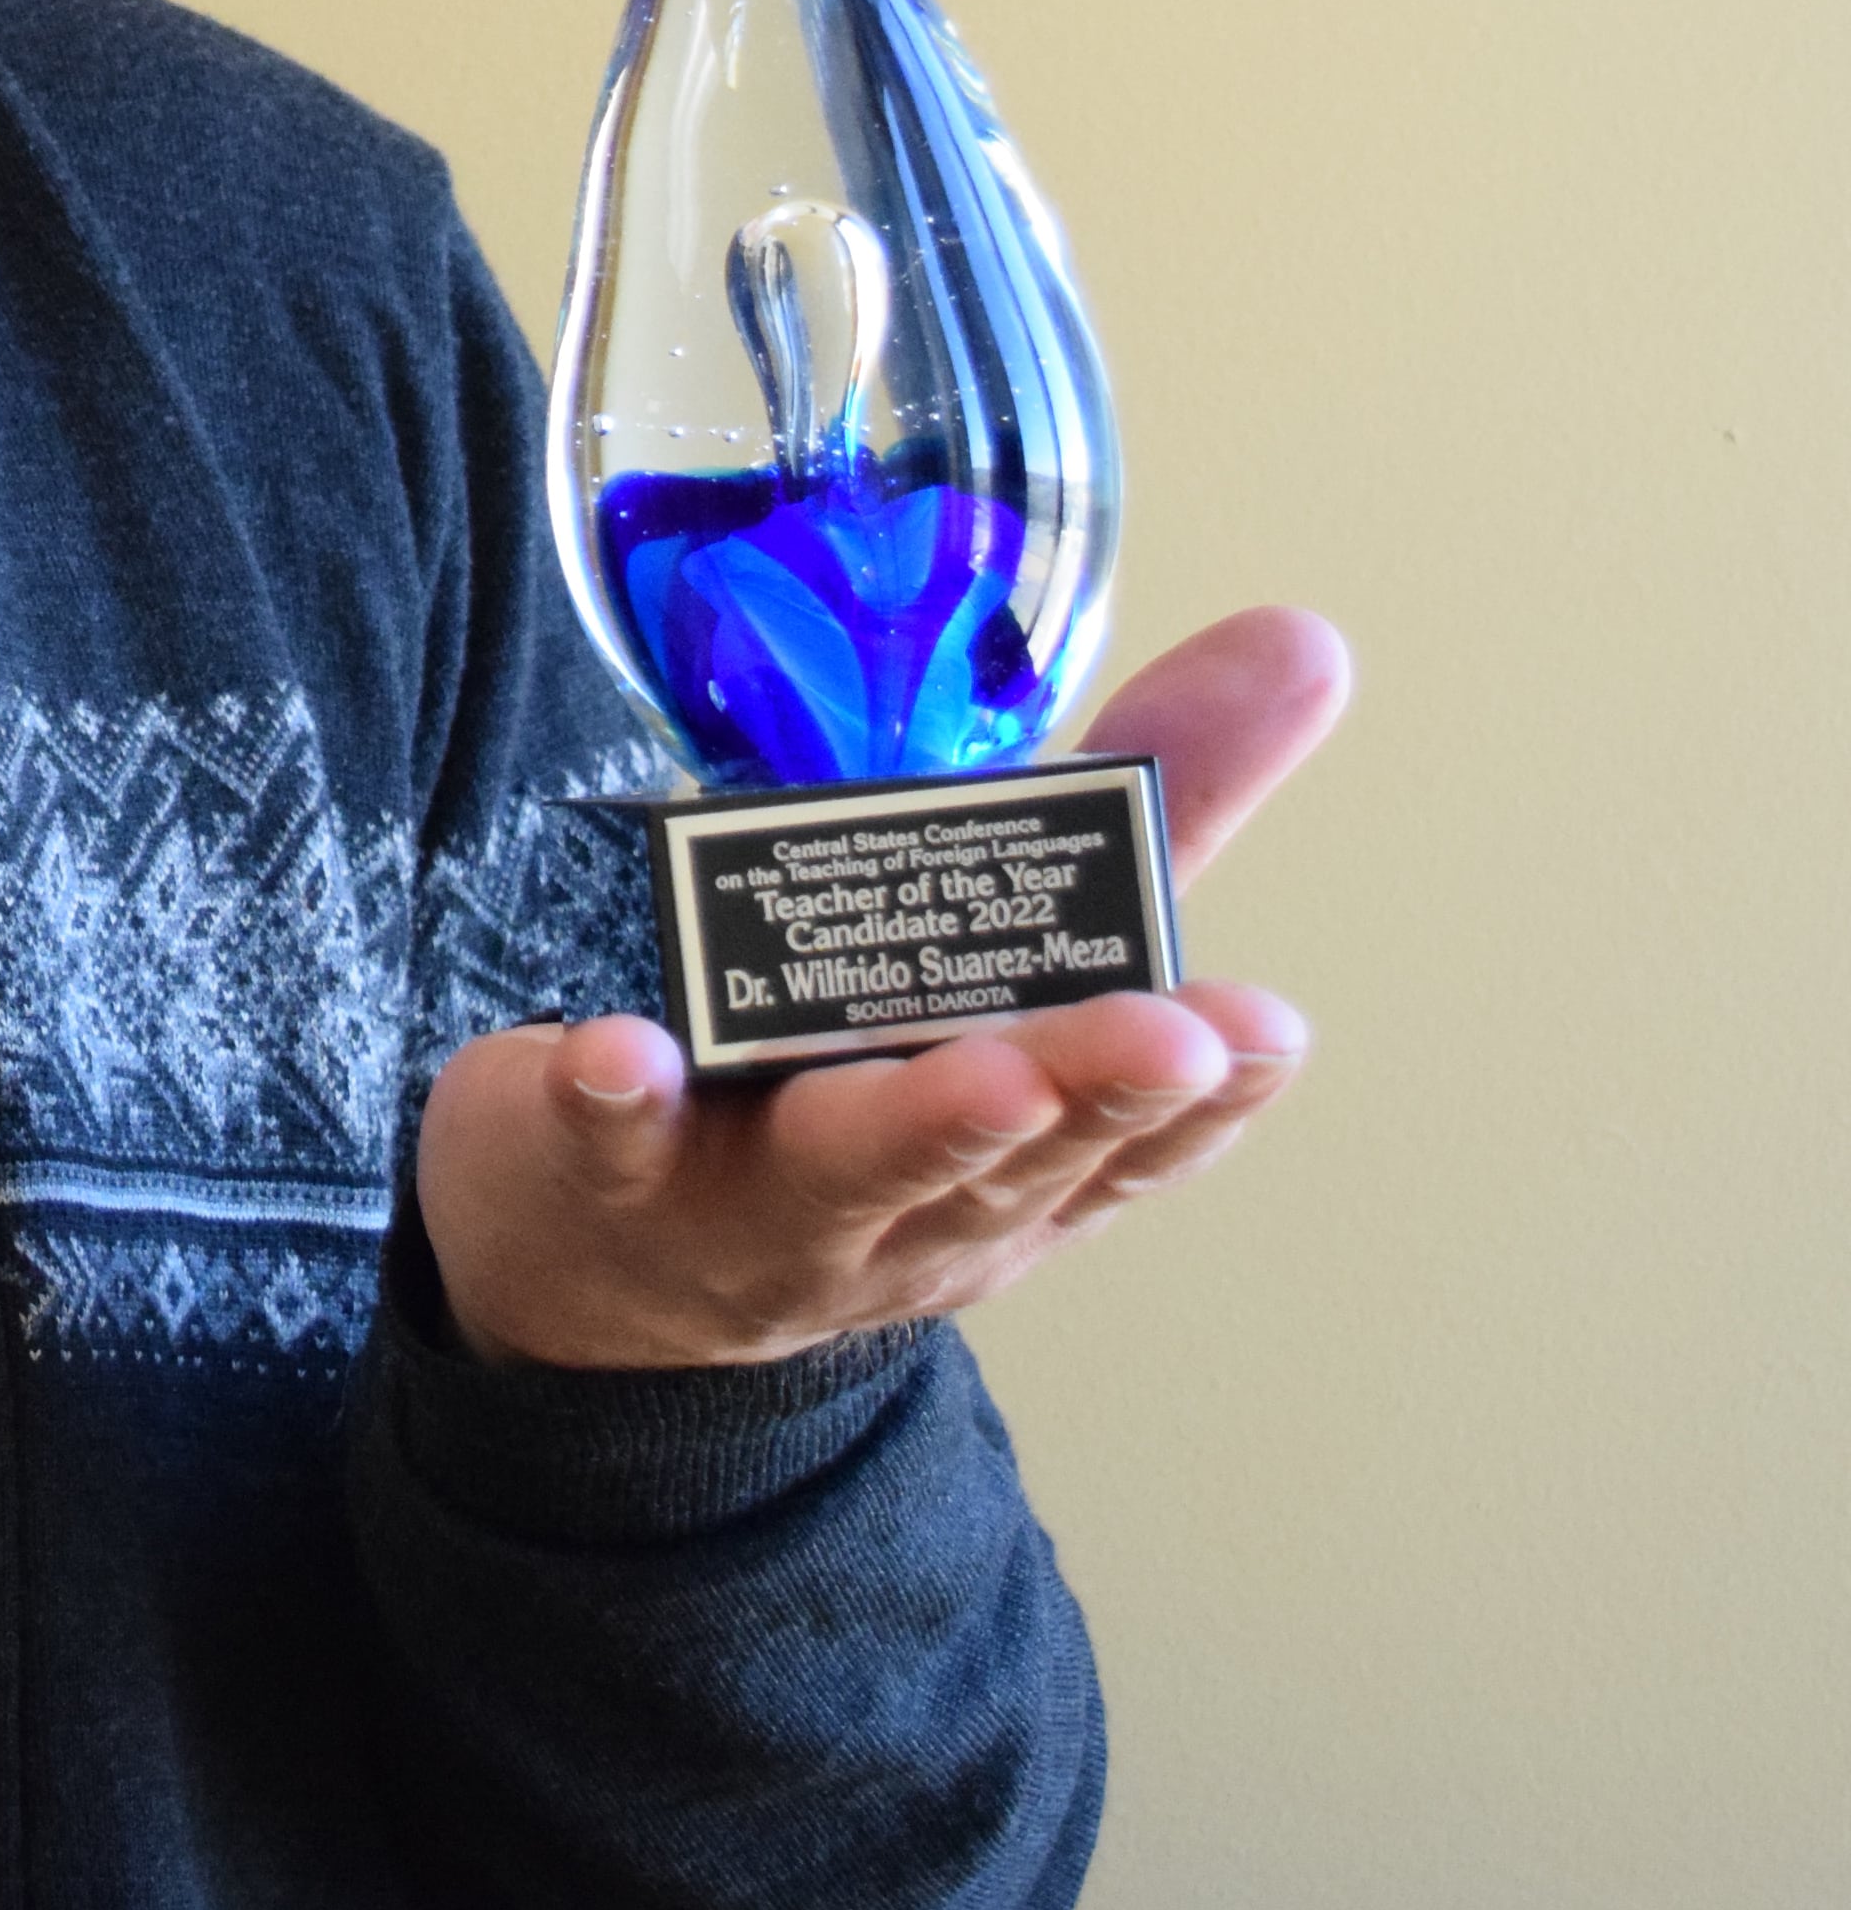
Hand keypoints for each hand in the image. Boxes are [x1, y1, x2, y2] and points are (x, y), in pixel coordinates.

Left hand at [417, 607, 1354, 1371]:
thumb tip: (1310, 643)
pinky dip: (619, 1098)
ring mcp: (753, 1199)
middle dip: (1084, 1090)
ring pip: (845, 1160)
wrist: (599, 1266)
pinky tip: (620, 1050)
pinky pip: (610, 1140)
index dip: (1207, 1091)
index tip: (1267, 1028)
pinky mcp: (604, 1167)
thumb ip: (1140, 818)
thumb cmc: (839, 1095)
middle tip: (1164, 1036)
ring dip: (914, 1117)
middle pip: (1006, 1148)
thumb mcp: (996, 977)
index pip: (1133, 1135)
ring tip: (978, 1067)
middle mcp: (908, 1202)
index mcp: (1021, 1159)